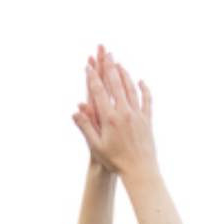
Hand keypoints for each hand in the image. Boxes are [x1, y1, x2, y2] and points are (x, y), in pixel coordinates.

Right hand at [75, 49, 155, 179]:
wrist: (139, 170)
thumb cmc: (115, 161)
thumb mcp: (96, 146)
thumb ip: (86, 127)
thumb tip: (75, 111)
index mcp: (109, 118)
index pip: (99, 92)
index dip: (93, 77)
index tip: (88, 65)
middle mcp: (124, 112)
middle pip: (116, 84)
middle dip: (109, 67)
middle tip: (106, 53)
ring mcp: (137, 115)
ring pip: (131, 88)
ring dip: (124, 74)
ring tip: (119, 63)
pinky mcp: (147, 120)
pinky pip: (146, 100)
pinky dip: (143, 89)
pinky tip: (140, 81)